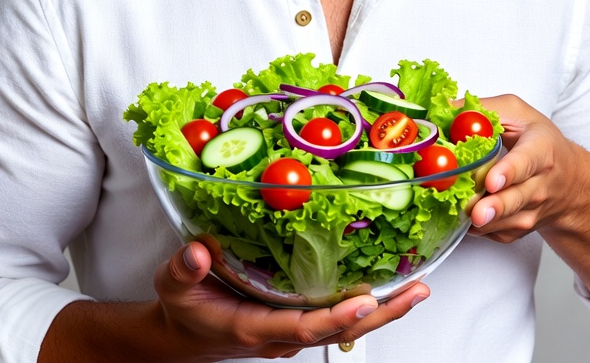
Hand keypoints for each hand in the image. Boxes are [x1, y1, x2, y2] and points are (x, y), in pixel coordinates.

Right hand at [150, 240, 429, 360]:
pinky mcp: (296, 319)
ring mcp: (292, 329)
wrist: (183, 336)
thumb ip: (184, 269)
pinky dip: (365, 303)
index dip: (337, 315)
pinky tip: (387, 285)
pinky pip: (337, 315)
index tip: (365, 298)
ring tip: (417, 288)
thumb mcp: (173, 286)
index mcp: (255, 327)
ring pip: (345, 325)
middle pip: (341, 329)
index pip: (305, 326)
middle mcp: (282, 333)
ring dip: (382, 309)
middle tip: (416, 291)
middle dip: (381, 313)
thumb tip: (198, 253)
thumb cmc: (182, 309)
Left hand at [466, 94, 579, 242]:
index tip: (491, 181)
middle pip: (516, 199)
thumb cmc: (538, 140)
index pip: (526, 162)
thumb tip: (442, 109)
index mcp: (541, 150)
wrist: (569, 182)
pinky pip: (497, 233)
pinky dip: (480, 229)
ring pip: (507, 222)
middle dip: (496, 207)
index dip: (509, 172)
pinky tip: (464, 219)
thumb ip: (482, 109)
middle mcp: (540, 184)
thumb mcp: (516, 113)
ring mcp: (532, 211)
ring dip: (485, 222)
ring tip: (466, 218)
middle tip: (477, 212)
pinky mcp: (520, 229)